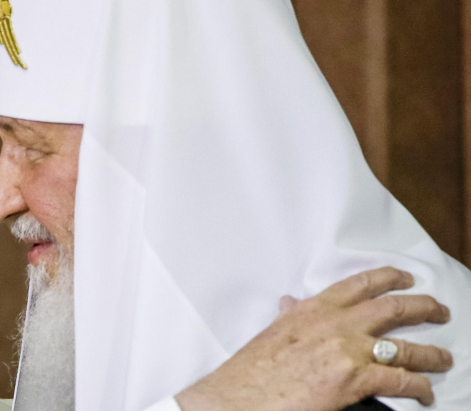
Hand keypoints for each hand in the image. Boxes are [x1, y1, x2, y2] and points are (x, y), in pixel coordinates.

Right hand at [175, 267, 452, 410]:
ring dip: (431, 354)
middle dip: (423, 307)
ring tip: (443, 359)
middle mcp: (335, 324)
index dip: (389, 277)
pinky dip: (419, 387)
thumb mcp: (271, 334)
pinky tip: (424, 393)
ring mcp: (347, 351)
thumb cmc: (250, 372)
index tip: (405, 277)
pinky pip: (401, 380)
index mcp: (312, 310)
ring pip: (405, 346)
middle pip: (393, 308)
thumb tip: (289, 304)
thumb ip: (289, 317)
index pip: (360, 284)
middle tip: (438, 310)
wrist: (240, 396)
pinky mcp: (355, 380)